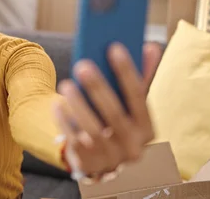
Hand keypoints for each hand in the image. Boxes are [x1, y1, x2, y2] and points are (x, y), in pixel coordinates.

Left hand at [53, 42, 161, 182]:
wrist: (101, 159)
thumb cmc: (117, 122)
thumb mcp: (131, 106)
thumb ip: (141, 78)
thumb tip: (151, 46)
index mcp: (147, 129)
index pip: (139, 97)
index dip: (127, 72)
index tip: (114, 47)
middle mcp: (133, 147)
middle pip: (115, 115)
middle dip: (98, 88)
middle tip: (83, 65)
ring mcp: (110, 158)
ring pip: (93, 130)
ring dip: (79, 104)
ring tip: (66, 84)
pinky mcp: (88, 162)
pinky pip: (75, 140)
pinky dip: (65, 121)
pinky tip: (57, 104)